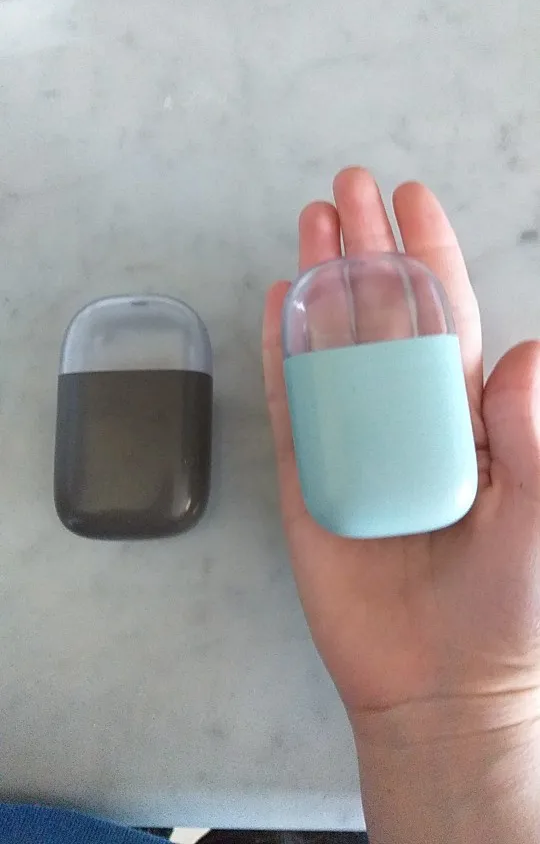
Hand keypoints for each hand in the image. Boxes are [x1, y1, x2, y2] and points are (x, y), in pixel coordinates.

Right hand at [263, 168, 539, 842]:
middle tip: (347, 185)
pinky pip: (291, 404)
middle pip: (381, 315)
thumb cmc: (504, 605)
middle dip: (366, 247)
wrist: (439, 685)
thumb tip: (532, 348)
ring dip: (320, 282)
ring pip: (331, 345)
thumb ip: (533, 437)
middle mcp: (406, 414)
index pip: (445, 318)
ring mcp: (353, 441)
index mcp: (464, 416)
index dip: (428, 257)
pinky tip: (278, 302)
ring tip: (310, 222)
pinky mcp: (309, 477)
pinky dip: (282, 351)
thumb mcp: (536, 518)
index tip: (411, 200)